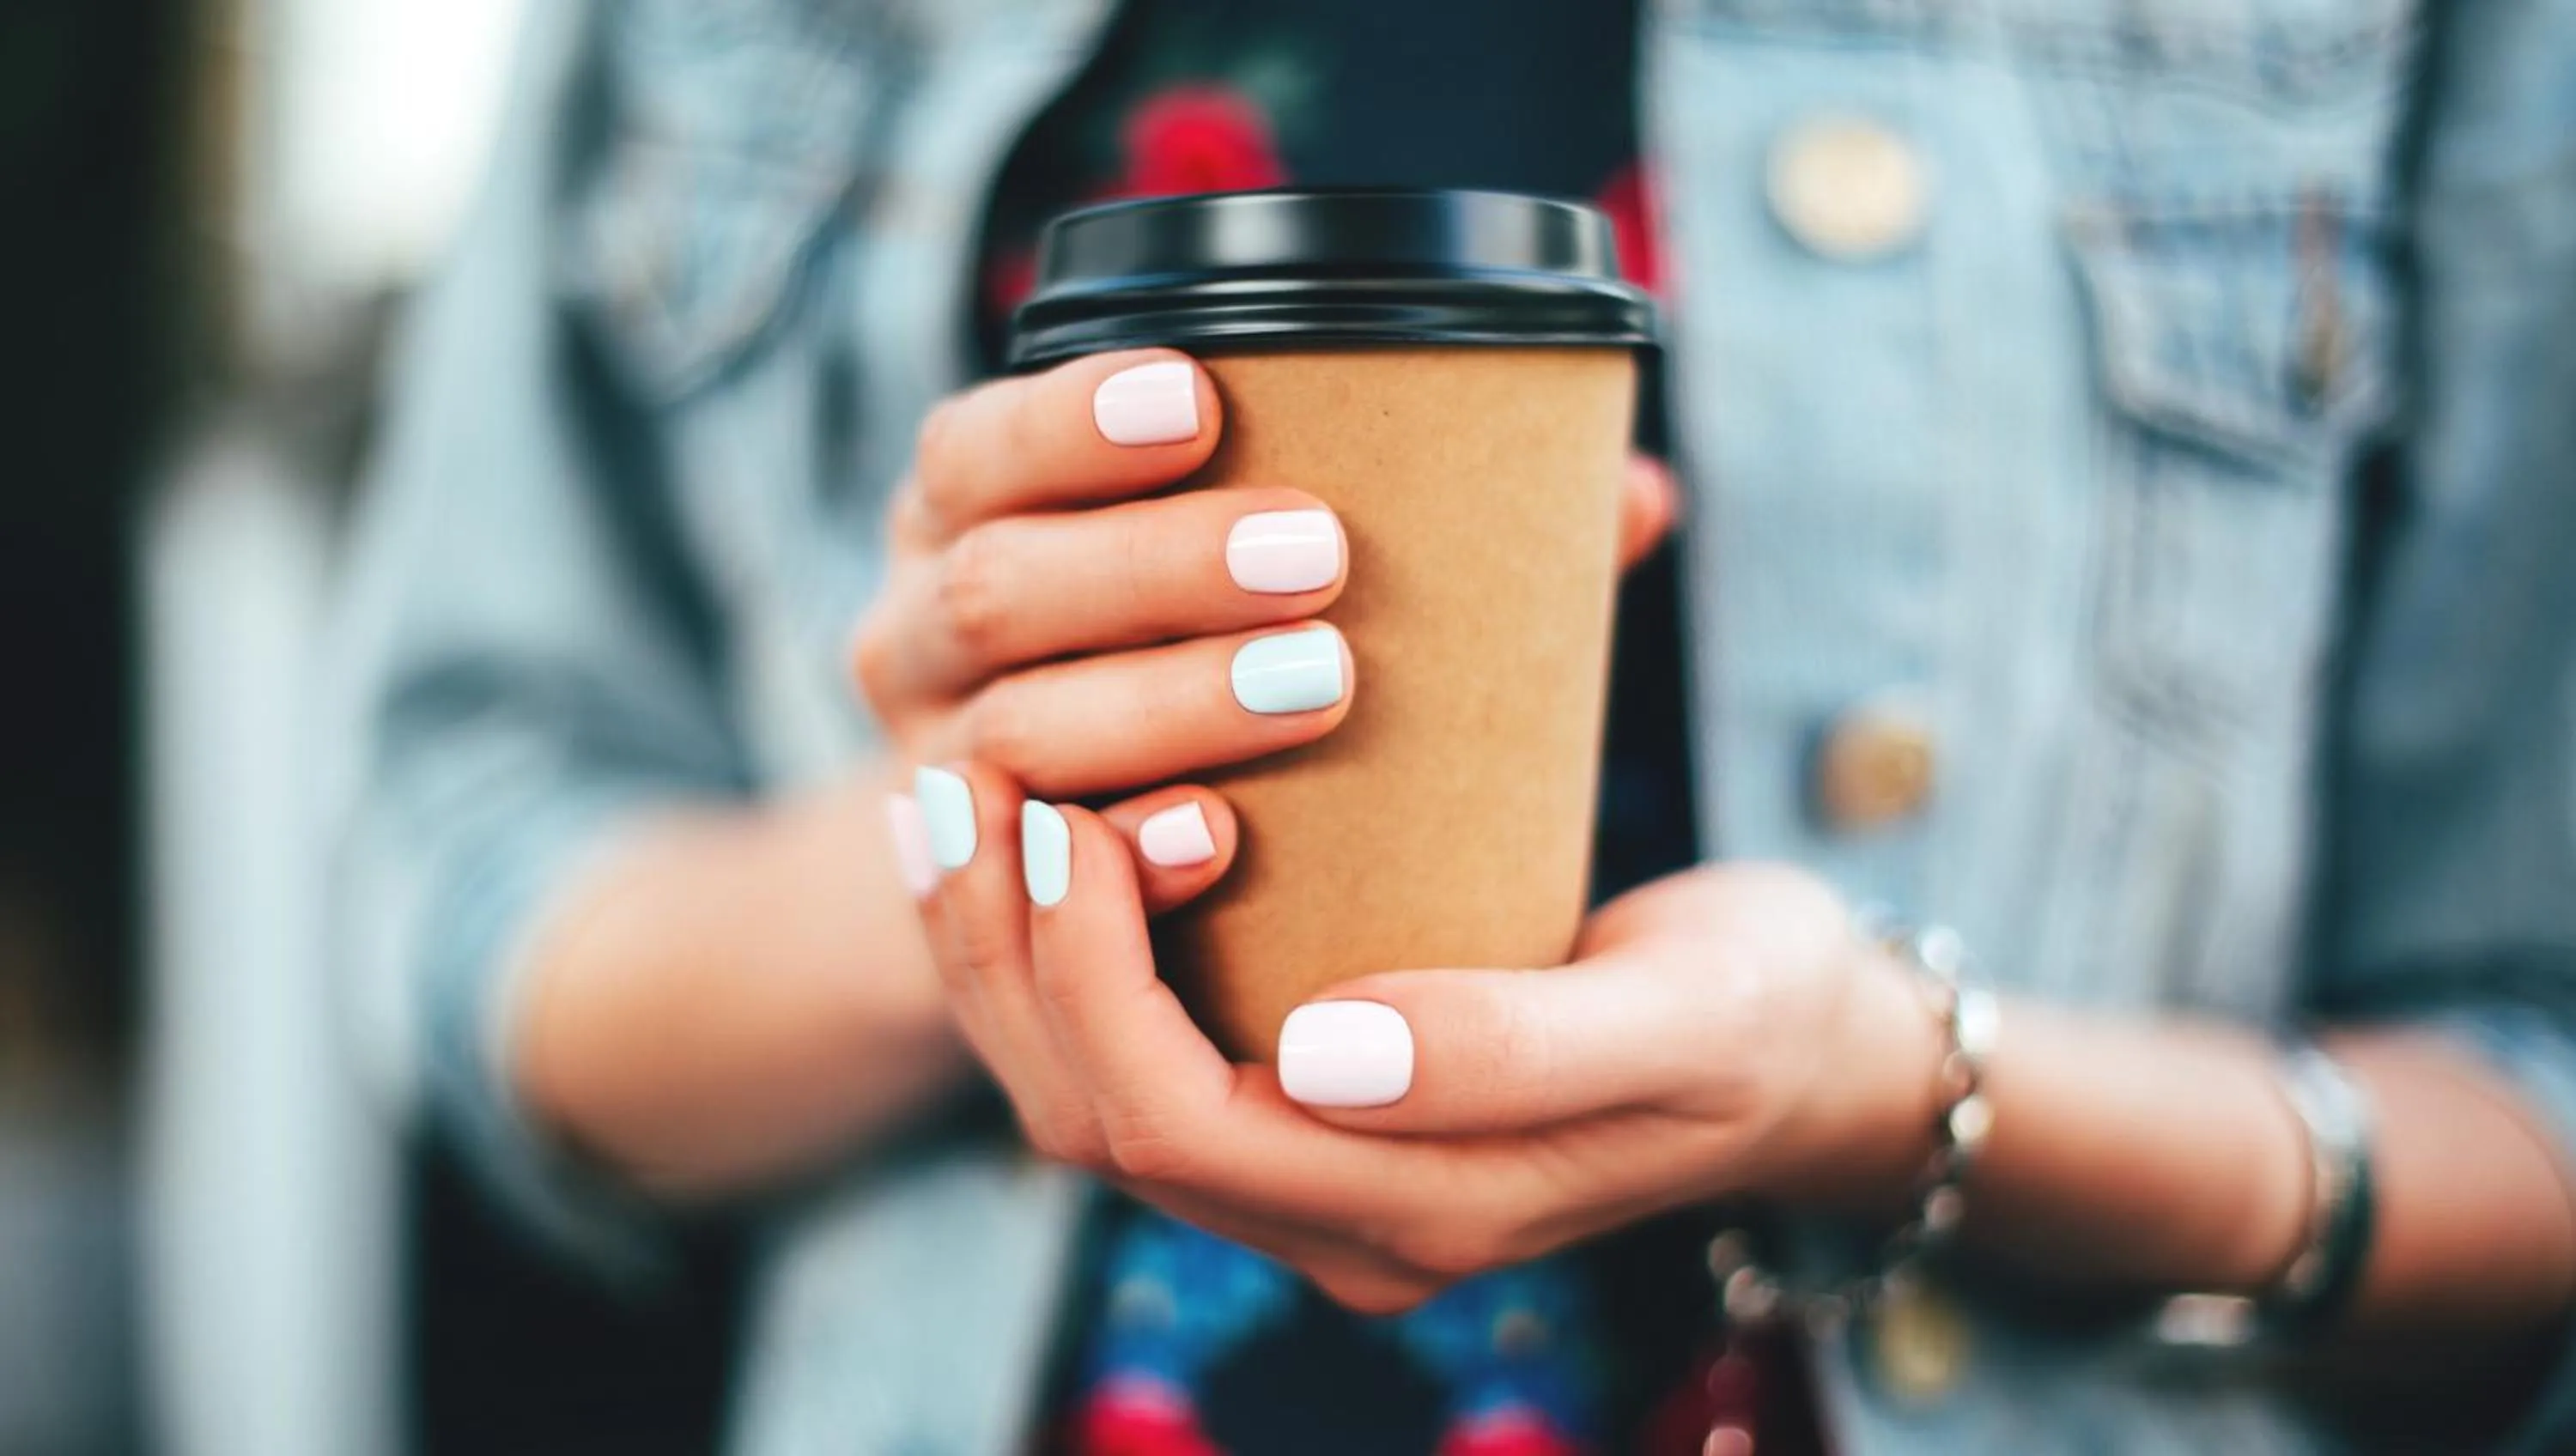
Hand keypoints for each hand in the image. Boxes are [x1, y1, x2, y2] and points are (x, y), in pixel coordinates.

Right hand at [850, 350, 1679, 800]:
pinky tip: (1216, 839)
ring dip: (1158, 703)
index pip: (976, 447)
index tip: (1200, 396)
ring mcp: (928, 768)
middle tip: (1317, 556)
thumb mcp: (1242, 573)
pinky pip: (1020, 882)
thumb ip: (1407, 527)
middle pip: (998, 589)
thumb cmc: (1194, 663)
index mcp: (962, 514)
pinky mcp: (972, 895)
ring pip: (1008, 736)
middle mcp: (912, 634)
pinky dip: (1117, 852)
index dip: (1070, 420)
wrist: (1070, 847)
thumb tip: (1631, 494)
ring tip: (1318, 685)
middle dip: (1154, 566)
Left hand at [907, 762, 1945, 1313]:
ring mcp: (1316, 1181)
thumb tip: (1323, 1053)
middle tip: (984, 775)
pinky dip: (1056, 961)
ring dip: (1009, 956)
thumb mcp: (1684, 1014)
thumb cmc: (1759, 1010)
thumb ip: (1517, 1051)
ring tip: (968, 796)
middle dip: (1012, 954)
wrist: (1804, 1050)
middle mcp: (1339, 1224)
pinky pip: (1130, 1061)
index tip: (1080, 808)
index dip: (1091, 976)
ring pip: (1085, 1101)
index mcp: (1422, 1214)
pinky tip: (1033, 845)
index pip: (1174, 1122)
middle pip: (1093, 1121)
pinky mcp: (1309, 1116)